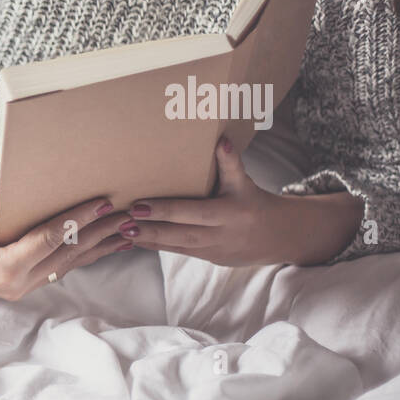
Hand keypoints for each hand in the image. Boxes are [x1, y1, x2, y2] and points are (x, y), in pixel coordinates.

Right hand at [0, 190, 130, 299]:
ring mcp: (24, 289)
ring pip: (70, 264)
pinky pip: (62, 268)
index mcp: (5, 269)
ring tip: (129, 228)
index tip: (104, 202)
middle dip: (100, 232)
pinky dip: (85, 253)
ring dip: (100, 245)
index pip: (51, 239)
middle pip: (68, 255)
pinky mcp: (27, 284)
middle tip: (128, 212)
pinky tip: (108, 243)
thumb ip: (18, 205)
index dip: (79, 219)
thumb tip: (58, 193)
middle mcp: (18, 285)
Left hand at [125, 137, 363, 265]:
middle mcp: (222, 233)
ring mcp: (214, 249)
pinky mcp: (208, 258)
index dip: (165, 210)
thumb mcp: (244, 183)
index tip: (138, 205)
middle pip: (182, 232)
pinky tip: (135, 241)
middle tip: (123, 222)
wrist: (277, 236)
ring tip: (122, 232)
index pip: (193, 211)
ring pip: (177, 246)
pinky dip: (157, 247)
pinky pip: (179, 252)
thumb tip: (221, 141)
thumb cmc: (253, 201)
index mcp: (231, 211)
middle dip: (151, 229)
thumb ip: (230, 165)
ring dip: (148, 240)